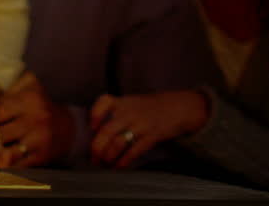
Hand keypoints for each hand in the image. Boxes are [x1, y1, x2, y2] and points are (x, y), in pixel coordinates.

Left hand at [0, 72, 74, 168]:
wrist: (69, 126)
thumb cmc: (40, 105)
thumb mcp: (30, 87)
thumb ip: (9, 87)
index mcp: (29, 100)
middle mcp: (35, 119)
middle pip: (0, 133)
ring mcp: (39, 140)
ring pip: (7, 152)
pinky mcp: (42, 156)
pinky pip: (18, 165)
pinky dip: (6, 166)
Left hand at [88, 90, 208, 168]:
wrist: (178, 108)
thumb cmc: (149, 108)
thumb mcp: (131, 102)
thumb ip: (115, 112)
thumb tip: (96, 133)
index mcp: (123, 102)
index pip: (104, 102)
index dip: (94, 115)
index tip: (91, 127)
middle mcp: (129, 112)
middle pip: (107, 130)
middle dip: (97, 148)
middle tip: (93, 158)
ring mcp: (141, 125)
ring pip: (118, 143)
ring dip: (108, 157)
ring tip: (104, 164)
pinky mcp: (151, 136)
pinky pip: (134, 151)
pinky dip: (124, 161)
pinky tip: (118, 166)